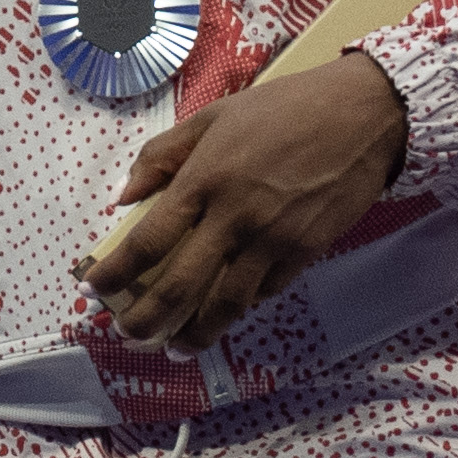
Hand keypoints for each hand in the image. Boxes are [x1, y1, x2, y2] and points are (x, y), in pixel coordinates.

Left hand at [77, 49, 410, 354]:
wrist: (362, 115)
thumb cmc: (283, 108)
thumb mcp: (213, 116)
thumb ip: (163, 155)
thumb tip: (125, 195)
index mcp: (204, 179)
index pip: (148, 239)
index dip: (118, 271)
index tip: (95, 287)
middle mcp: (234, 218)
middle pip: (181, 284)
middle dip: (148, 318)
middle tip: (127, 336)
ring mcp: (273, 240)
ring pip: (226, 302)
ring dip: (196, 332)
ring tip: (174, 348)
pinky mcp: (306, 252)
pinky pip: (266, 291)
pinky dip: (241, 307)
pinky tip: (223, 316)